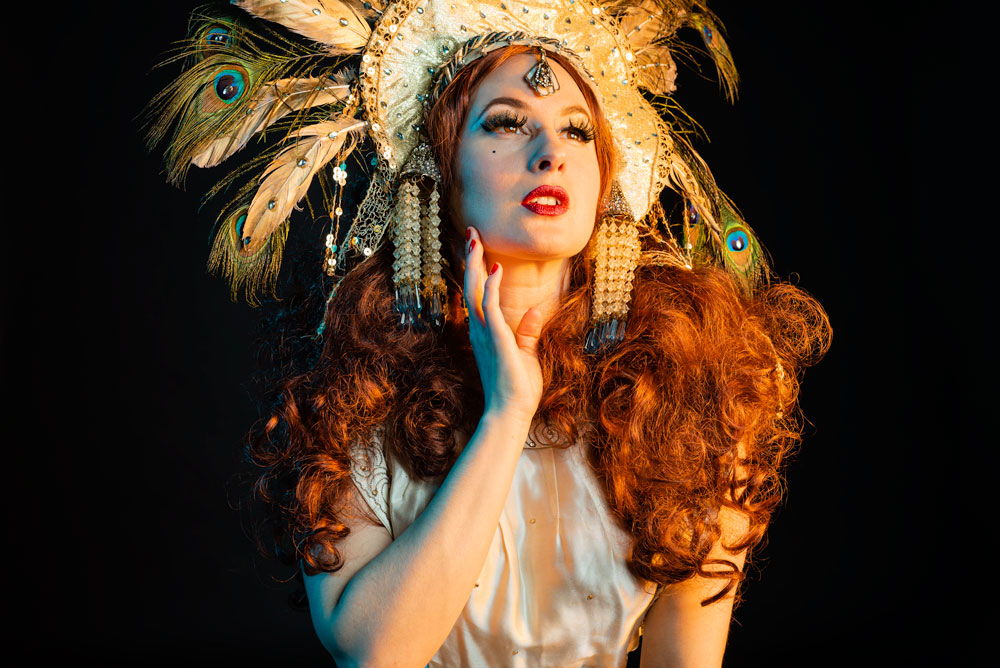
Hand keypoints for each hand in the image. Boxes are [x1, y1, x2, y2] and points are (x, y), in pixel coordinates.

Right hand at [463, 227, 543, 424]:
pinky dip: (491, 285)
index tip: (478, 248)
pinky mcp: (496, 338)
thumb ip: (526, 332)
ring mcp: (485, 333)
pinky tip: (495, 267)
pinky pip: (489, 306)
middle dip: (470, 258)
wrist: (510, 412)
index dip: (476, 269)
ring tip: (476, 240)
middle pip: (471, 286)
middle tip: (471, 232)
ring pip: (474, 291)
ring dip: (475, 264)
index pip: (477, 294)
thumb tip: (533, 311)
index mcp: (485, 332)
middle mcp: (480, 330)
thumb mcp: (525, 354)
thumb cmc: (517, 389)